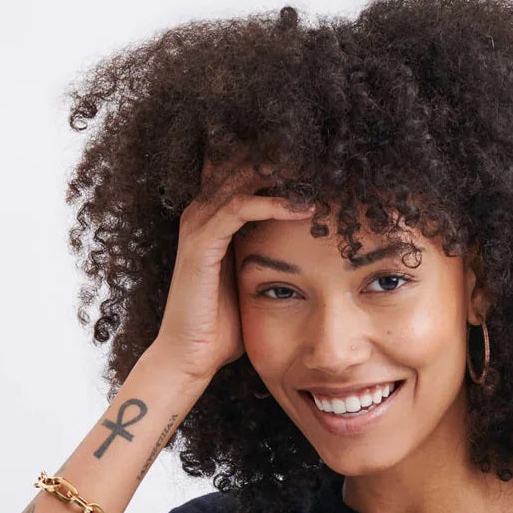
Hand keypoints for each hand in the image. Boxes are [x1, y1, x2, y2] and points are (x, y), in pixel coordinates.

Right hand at [149, 158, 313, 383]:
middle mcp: (200, 212)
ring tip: (318, 173)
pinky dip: (273, 204)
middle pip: (241, 162)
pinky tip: (303, 208)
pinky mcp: (201, 243)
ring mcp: (198, 226)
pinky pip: (240, 208)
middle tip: (322, 159)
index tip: (317, 166)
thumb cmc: (221, 325)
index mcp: (211, 217)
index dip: (276, 161)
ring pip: (241, 177)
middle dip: (282, 157)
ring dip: (282, 173)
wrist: (190, 354)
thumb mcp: (250, 278)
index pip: (242, 169)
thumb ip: (266, 256)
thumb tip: (304, 251)